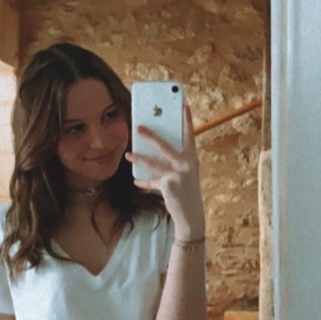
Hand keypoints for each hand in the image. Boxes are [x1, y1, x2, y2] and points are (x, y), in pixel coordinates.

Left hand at [126, 103, 204, 238]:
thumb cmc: (187, 190)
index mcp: (192, 158)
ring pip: (152, 162)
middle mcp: (186, 164)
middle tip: (138, 127)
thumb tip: (155, 148)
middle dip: (150, 135)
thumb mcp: (186, 172)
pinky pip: (151, 181)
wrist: (191, 214)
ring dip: (138, 158)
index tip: (184, 104)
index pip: (190, 135)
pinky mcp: (167, 185)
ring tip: (128, 154)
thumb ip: (175, 160)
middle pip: (164, 145)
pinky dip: (143, 181)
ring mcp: (177, 175)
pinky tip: (136, 181)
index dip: (187, 120)